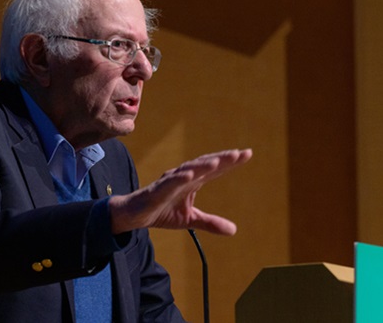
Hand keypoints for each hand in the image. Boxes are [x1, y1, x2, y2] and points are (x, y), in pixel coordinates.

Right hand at [109, 149, 252, 234]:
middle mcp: (183, 177)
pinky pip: (168, 183)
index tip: (247, 154)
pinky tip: (188, 175)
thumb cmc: (161, 211)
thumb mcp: (190, 220)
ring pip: (188, 170)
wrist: (134, 215)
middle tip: (240, 153)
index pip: (214, 169)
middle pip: (205, 165)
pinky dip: (178, 178)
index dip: (230, 162)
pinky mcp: (156, 191)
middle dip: (221, 159)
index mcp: (192, 182)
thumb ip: (211, 222)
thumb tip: (234, 230)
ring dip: (202, 165)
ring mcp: (169, 182)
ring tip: (218, 161)